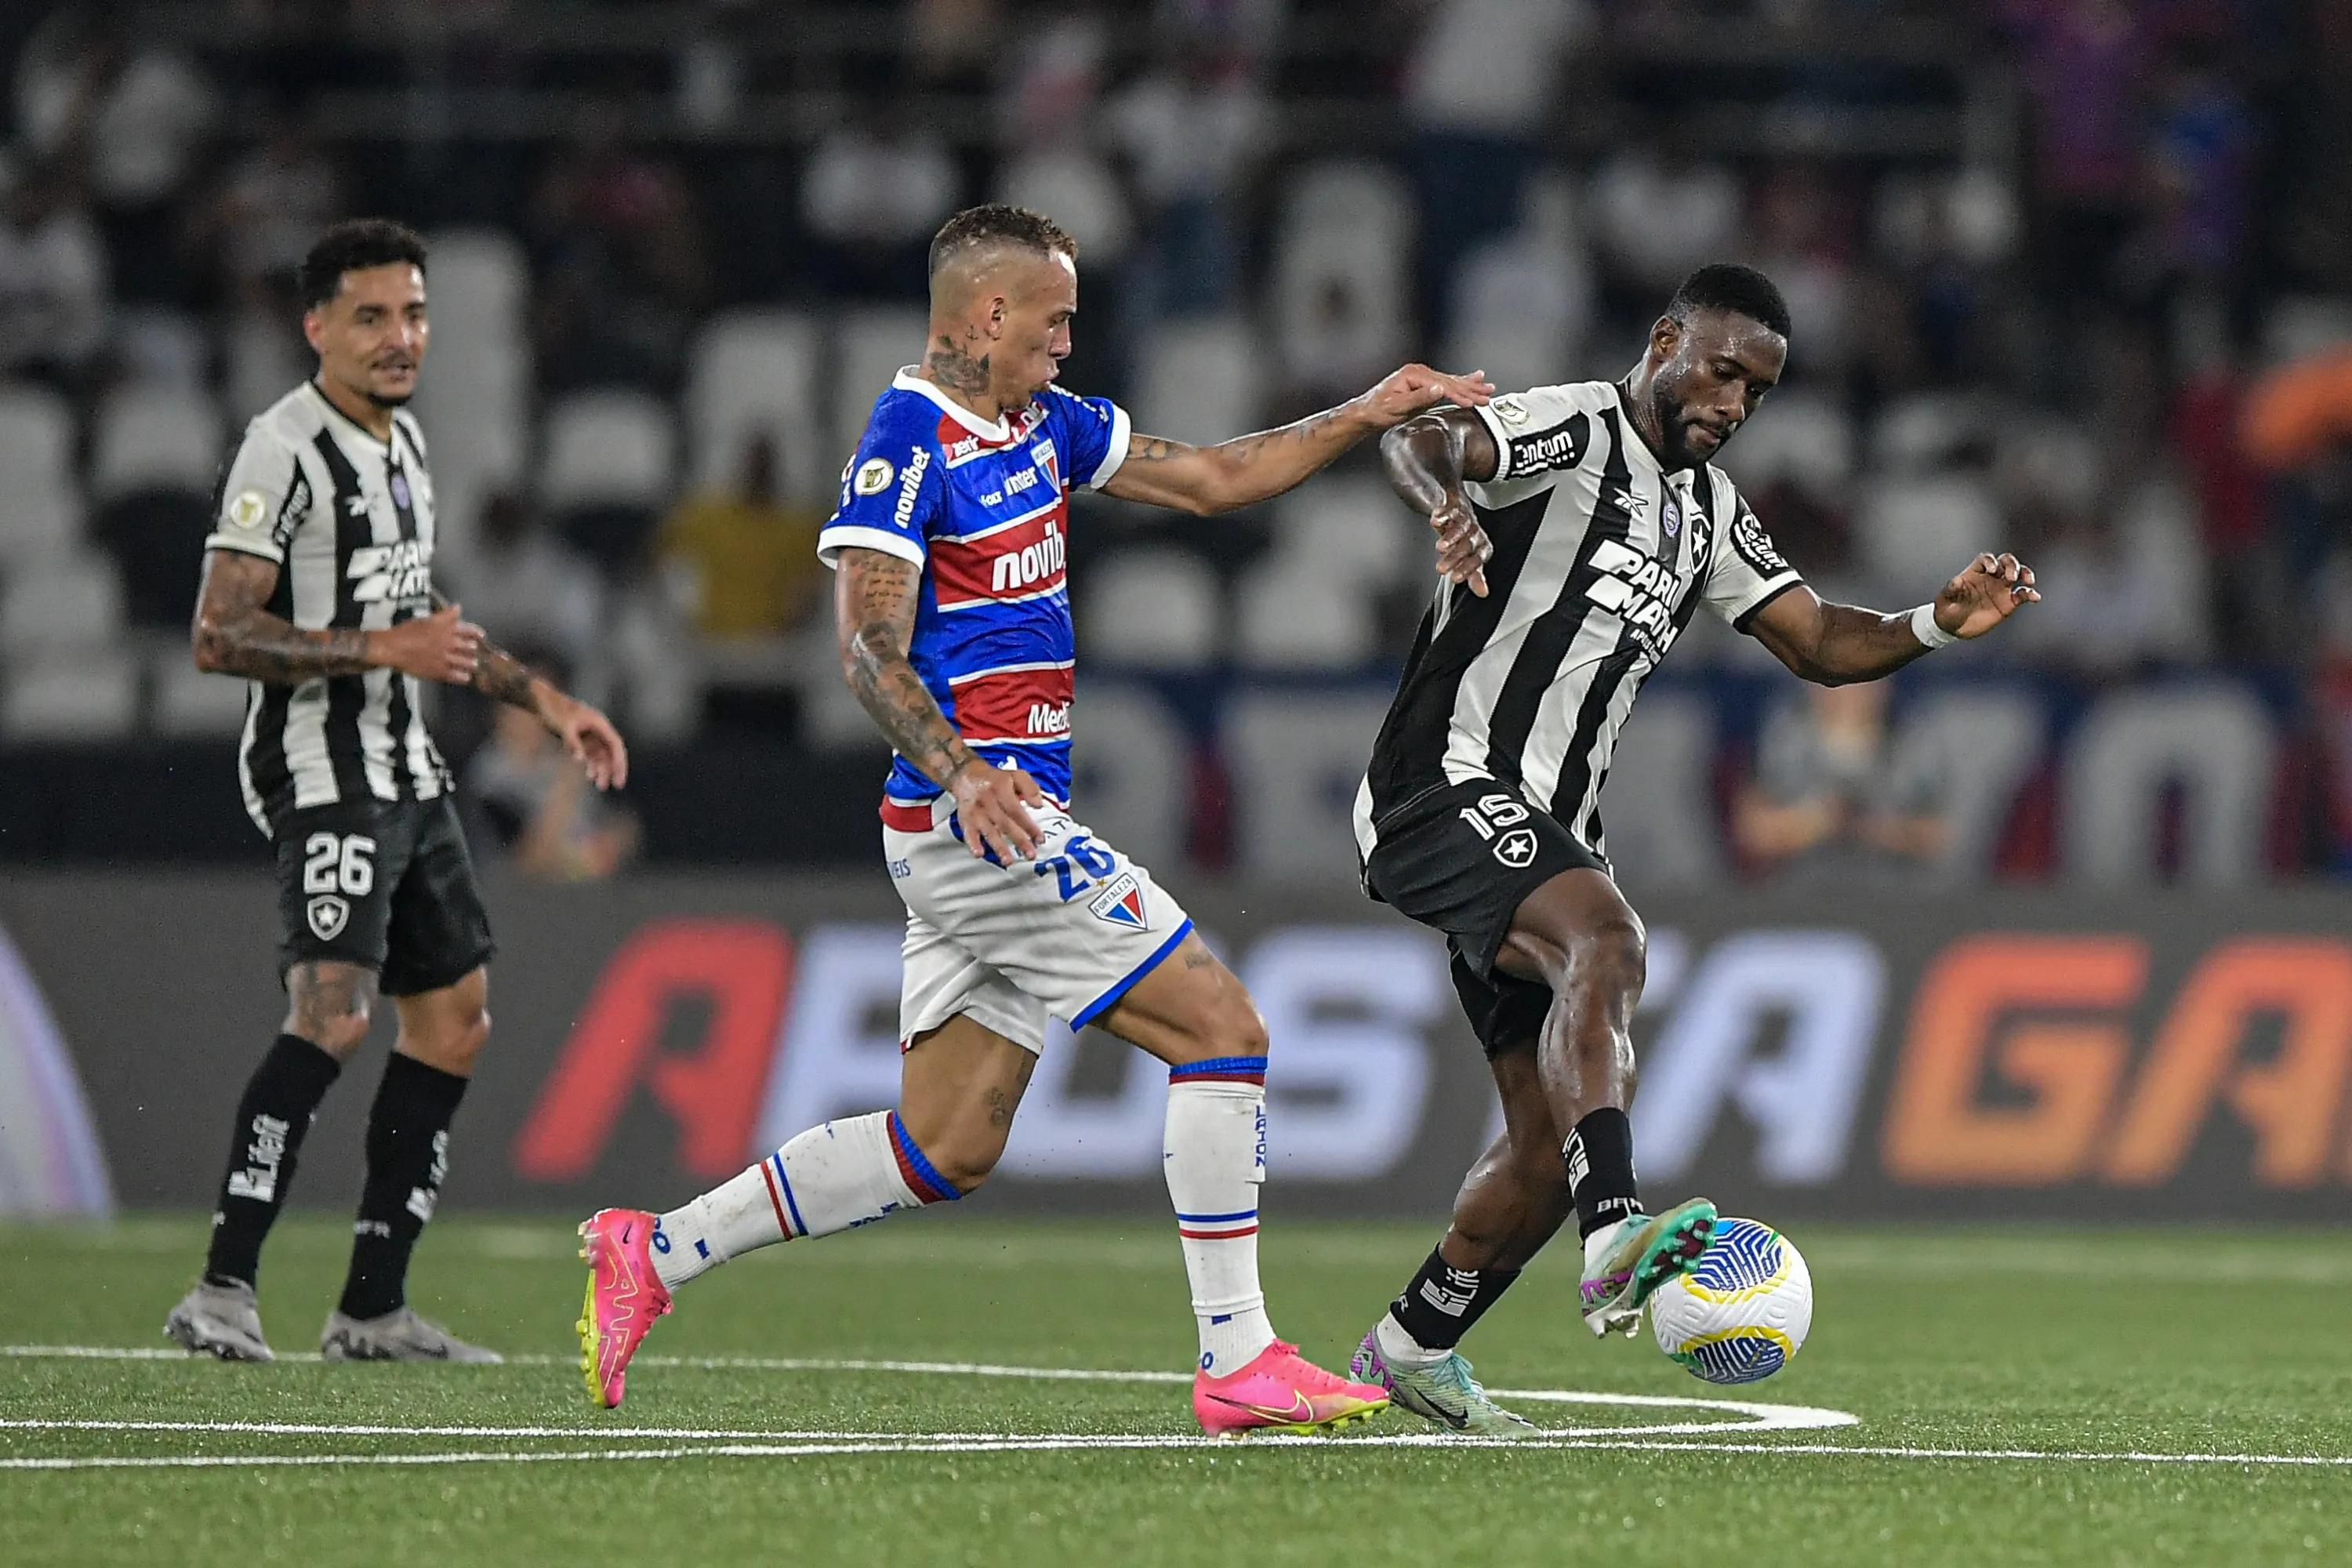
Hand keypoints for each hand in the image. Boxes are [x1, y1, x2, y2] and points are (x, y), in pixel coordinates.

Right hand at [368, 604, 481, 683]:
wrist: (392, 648)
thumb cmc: (406, 631)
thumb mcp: (427, 620)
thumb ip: (445, 615)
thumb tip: (458, 607)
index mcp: (446, 629)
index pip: (469, 630)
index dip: (476, 633)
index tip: (481, 636)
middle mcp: (449, 643)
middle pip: (470, 647)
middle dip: (473, 649)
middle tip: (474, 651)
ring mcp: (446, 658)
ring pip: (467, 662)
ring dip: (471, 663)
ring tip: (472, 664)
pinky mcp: (440, 672)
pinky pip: (457, 676)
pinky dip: (463, 677)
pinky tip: (465, 677)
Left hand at [543, 691, 629, 789]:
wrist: (541, 701)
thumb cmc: (554, 709)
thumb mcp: (564, 726)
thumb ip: (573, 743)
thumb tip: (580, 759)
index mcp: (599, 723)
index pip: (615, 744)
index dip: (619, 760)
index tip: (619, 775)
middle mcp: (597, 729)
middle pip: (611, 751)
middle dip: (614, 768)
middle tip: (618, 785)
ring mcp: (589, 734)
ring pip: (601, 755)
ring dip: (602, 770)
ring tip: (600, 786)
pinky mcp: (580, 739)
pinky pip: (590, 754)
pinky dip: (591, 765)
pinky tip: (590, 776)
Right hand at [950, 756, 1045, 861]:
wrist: (965, 774)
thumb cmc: (994, 778)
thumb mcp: (1015, 775)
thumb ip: (1030, 787)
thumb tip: (1039, 804)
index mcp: (1001, 788)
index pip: (1017, 810)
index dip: (1029, 826)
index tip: (1039, 839)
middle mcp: (987, 800)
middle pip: (1005, 823)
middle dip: (1019, 841)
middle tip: (1030, 854)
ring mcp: (976, 811)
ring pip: (988, 831)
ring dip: (998, 847)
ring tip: (1008, 861)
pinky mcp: (965, 819)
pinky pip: (968, 833)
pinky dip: (973, 844)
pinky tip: (979, 854)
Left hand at [1352, 364, 1494, 430]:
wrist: (1366, 412)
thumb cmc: (1378, 410)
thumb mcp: (1397, 407)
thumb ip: (1419, 399)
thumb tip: (1439, 390)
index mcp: (1413, 375)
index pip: (1442, 386)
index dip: (1458, 395)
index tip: (1472, 402)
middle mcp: (1419, 372)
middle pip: (1450, 381)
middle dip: (1471, 389)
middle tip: (1488, 395)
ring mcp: (1421, 376)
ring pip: (1451, 381)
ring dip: (1470, 385)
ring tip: (1488, 387)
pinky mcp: (1423, 383)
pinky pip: (1446, 382)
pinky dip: (1461, 382)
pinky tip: (1473, 379)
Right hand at [1430, 490, 1493, 597]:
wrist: (1456, 509)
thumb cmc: (1462, 538)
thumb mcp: (1468, 558)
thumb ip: (1474, 576)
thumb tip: (1483, 592)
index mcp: (1481, 547)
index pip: (1477, 560)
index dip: (1467, 569)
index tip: (1454, 578)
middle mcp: (1475, 532)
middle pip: (1467, 545)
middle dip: (1455, 557)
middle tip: (1442, 568)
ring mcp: (1465, 519)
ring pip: (1461, 528)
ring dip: (1451, 537)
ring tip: (1440, 547)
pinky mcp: (1454, 506)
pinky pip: (1451, 510)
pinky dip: (1443, 515)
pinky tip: (1435, 521)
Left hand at [1934, 553, 2040, 639]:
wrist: (1953, 628)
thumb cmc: (1946, 610)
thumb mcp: (1944, 601)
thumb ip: (1950, 590)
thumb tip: (1955, 581)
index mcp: (1974, 573)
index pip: (1986, 559)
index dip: (1991, 561)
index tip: (1993, 569)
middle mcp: (1990, 577)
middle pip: (2006, 562)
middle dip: (2012, 565)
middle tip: (2011, 577)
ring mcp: (2000, 589)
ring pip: (2018, 574)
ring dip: (2025, 574)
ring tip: (2028, 581)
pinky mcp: (2008, 603)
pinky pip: (2023, 595)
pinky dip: (2030, 594)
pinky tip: (2035, 597)